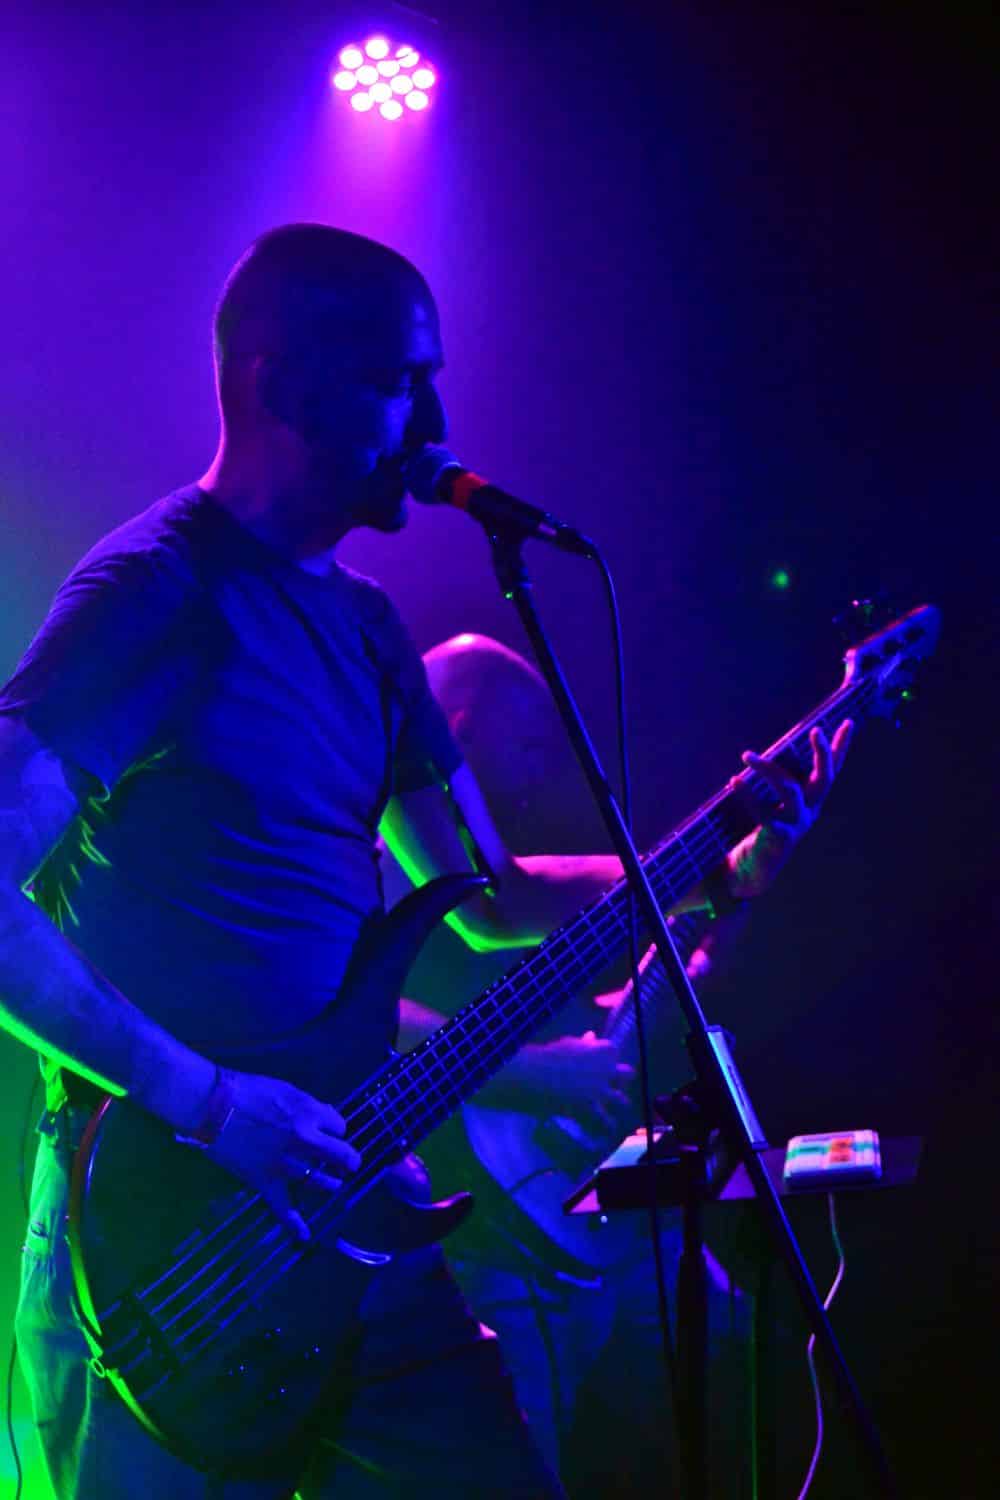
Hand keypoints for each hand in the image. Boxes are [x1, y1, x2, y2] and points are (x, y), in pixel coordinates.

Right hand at [202, 1071, 360, 1241]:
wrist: (213, 1106)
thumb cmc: (248, 1091)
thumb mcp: (286, 1090)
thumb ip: (307, 1107)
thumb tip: (320, 1118)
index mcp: (310, 1113)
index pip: (339, 1126)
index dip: (335, 1128)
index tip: (329, 1131)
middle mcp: (305, 1140)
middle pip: (340, 1155)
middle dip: (348, 1160)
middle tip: (349, 1164)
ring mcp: (286, 1164)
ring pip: (319, 1181)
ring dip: (329, 1183)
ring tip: (332, 1184)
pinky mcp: (266, 1180)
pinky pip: (282, 1206)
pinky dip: (293, 1223)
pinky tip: (304, 1235)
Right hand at [520, 1034, 634, 1132]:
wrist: (542, 1072)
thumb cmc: (554, 1053)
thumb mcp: (571, 1043)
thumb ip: (585, 1043)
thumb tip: (591, 1036)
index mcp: (605, 1050)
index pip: (613, 1051)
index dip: (606, 1055)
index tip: (600, 1057)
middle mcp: (609, 1070)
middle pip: (627, 1073)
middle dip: (624, 1076)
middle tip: (618, 1079)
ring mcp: (602, 1089)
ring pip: (620, 1098)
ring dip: (621, 1101)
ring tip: (623, 1104)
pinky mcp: (591, 1104)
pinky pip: (603, 1117)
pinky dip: (607, 1122)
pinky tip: (611, 1126)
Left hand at [727, 720, 853, 898]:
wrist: (754, 871)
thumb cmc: (764, 830)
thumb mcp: (777, 805)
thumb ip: (781, 782)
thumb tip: (773, 751)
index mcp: (812, 801)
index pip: (831, 770)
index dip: (840, 748)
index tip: (848, 722)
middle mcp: (810, 810)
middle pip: (825, 778)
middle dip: (823, 754)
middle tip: (816, 731)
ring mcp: (796, 824)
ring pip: (789, 789)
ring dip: (767, 769)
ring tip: (746, 755)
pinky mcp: (778, 836)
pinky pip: (763, 811)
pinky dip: (748, 794)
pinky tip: (734, 780)